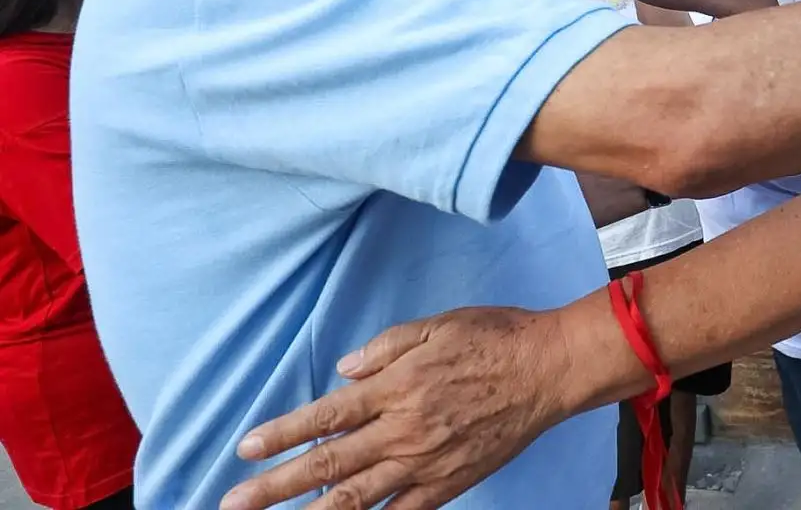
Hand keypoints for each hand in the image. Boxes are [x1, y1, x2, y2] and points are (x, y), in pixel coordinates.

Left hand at [221, 306, 586, 509]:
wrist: (550, 368)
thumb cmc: (496, 337)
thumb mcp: (437, 325)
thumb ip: (386, 348)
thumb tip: (344, 371)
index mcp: (396, 387)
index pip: (326, 416)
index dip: (282, 434)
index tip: (246, 449)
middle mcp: (403, 429)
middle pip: (328, 464)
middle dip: (275, 486)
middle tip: (234, 503)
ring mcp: (425, 462)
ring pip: (356, 497)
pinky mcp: (450, 483)